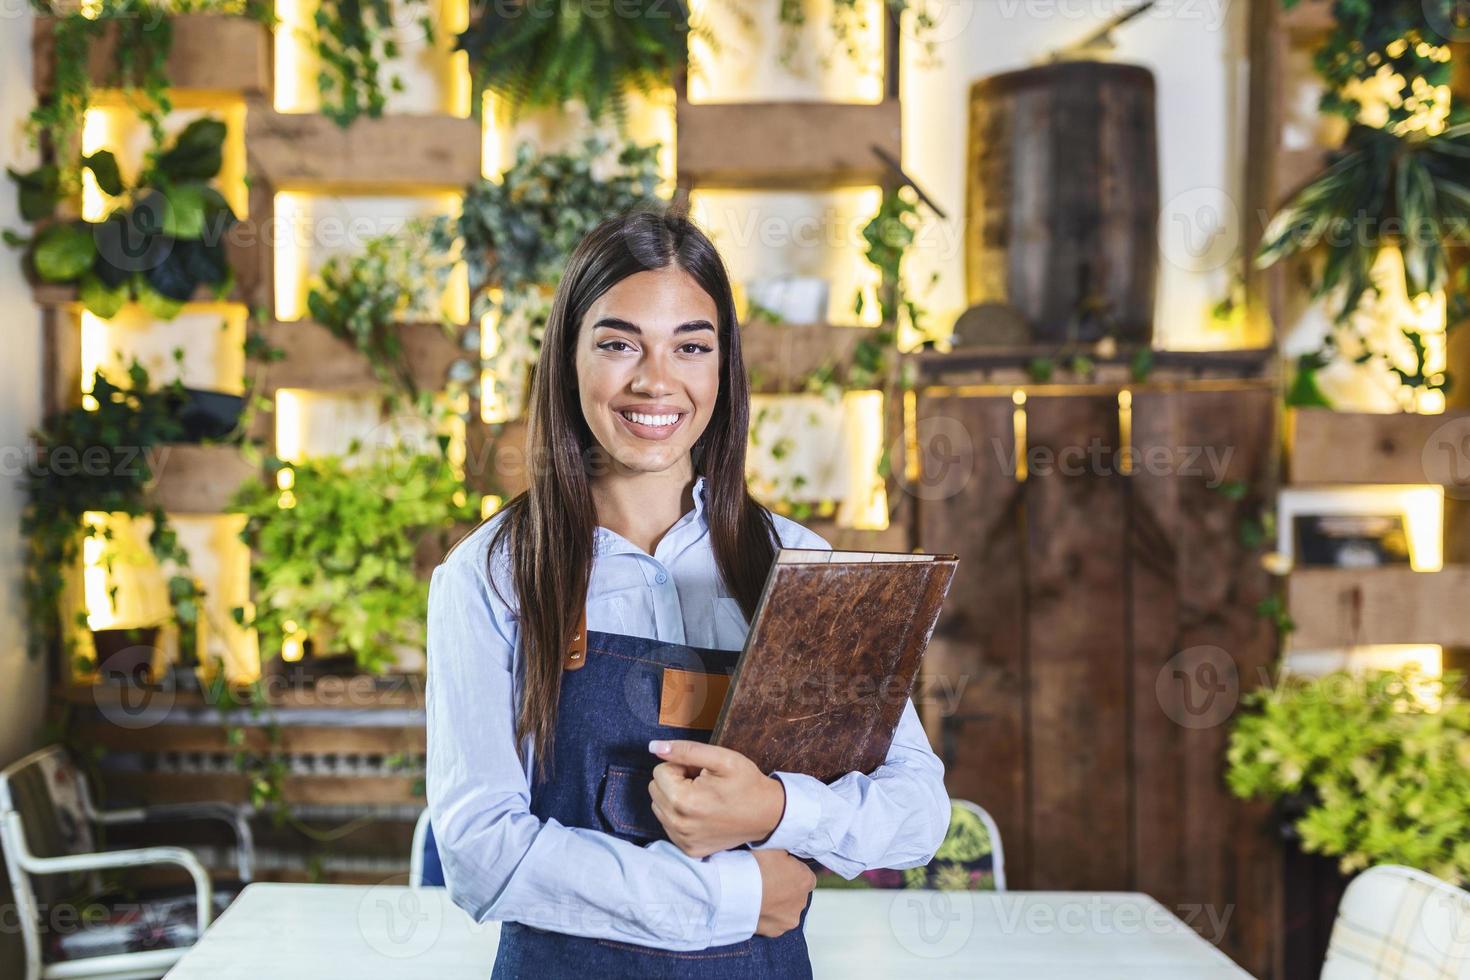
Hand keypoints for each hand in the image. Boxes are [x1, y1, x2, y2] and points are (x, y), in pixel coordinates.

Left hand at [647, 739, 785, 857]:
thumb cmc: (746, 783)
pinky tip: (702, 813)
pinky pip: (669, 825)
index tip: (702, 772)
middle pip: (655, 789)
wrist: (768, 815)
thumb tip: (653, 747)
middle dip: (675, 781)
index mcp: (683, 801)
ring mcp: (683, 840)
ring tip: (703, 797)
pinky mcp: (688, 849)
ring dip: (675, 798)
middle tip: (702, 783)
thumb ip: (686, 750)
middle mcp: (678, 825)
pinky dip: (680, 816)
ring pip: (659, 807)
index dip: (681, 766)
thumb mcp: (722, 758)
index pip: (660, 771)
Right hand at [752, 849, 814, 937]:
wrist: (735, 892)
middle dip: (784, 889)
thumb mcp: (774, 847)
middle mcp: (803, 902)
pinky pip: (773, 922)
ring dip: (776, 904)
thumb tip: (787, 852)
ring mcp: (789, 919)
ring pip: (785, 910)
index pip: (804, 874)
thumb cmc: (756, 866)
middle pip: (796, 893)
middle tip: (765, 882)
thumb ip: (786, 852)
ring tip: (758, 896)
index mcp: (806, 880)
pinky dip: (766, 916)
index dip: (790, 871)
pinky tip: (755, 907)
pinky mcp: (776, 932)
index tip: (775, 869)